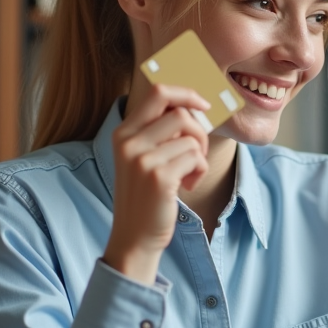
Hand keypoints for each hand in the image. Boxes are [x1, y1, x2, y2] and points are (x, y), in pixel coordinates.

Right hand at [103, 84, 209, 285]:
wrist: (135, 236)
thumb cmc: (147, 195)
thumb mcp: (145, 157)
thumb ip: (161, 131)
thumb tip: (196, 103)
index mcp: (124, 132)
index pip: (158, 92)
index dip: (186, 93)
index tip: (203, 105)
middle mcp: (128, 142)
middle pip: (180, 113)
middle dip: (200, 130)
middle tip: (197, 152)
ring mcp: (141, 159)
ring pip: (191, 137)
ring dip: (200, 155)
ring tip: (191, 173)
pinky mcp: (159, 177)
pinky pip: (195, 157)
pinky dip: (200, 171)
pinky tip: (188, 186)